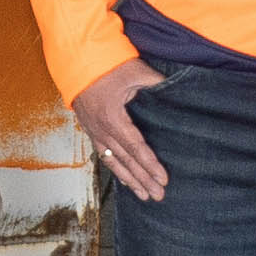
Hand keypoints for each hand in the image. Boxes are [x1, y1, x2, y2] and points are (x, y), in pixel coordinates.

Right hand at [71, 62, 167, 204]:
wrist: (77, 59)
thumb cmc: (106, 64)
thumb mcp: (135, 71)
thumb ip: (157, 84)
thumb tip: (178, 92)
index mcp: (113, 117)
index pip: (136, 147)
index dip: (150, 165)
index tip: (163, 179)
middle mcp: (102, 129)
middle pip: (126, 160)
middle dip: (143, 180)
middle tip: (158, 196)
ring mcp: (94, 131)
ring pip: (114, 162)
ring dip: (130, 180)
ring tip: (144, 195)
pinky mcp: (90, 129)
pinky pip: (104, 155)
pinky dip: (116, 169)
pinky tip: (125, 179)